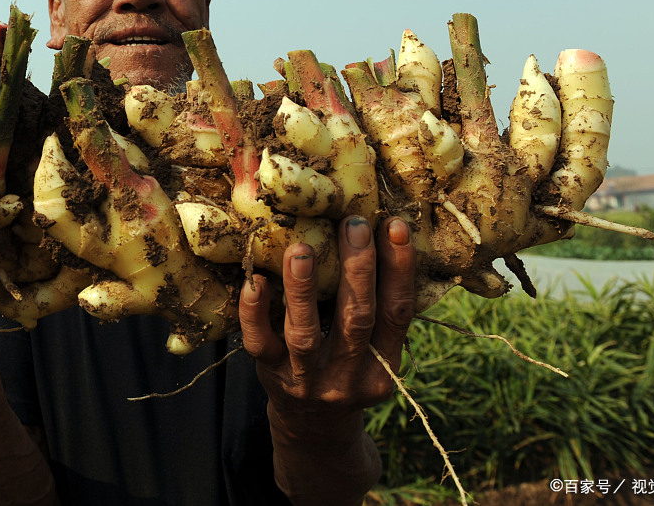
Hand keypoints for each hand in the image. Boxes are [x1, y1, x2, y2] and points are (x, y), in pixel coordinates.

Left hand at [239, 215, 414, 429]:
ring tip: (300, 249)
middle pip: (357, 318)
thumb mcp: (374, 351)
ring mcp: (308, 378)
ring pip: (306, 332)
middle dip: (358, 268)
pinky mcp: (271, 375)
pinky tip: (253, 281)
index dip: (400, 268)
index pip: (397, 312)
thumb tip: (378, 235)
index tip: (395, 225)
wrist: (315, 429)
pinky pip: (260, 343)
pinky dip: (255, 312)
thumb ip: (377, 308)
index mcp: (384, 363)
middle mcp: (349, 374)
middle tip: (352, 224)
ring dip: (303, 288)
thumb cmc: (348, 369)